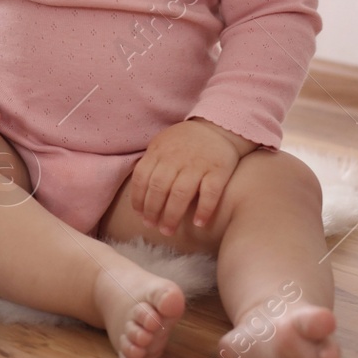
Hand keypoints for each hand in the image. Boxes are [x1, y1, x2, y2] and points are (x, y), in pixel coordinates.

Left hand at [130, 118, 252, 234]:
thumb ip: (151, 162)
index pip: (142, 177)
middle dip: (152, 210)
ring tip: (168, 230)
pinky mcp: (218, 171)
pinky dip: (204, 209)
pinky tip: (199, 223)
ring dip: (172, 215)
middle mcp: (176, 159)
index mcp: (159, 152)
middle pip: (159, 188)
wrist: (218, 126)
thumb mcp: (162, 144)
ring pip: (180, 193)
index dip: (138, 198)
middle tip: (151, 226)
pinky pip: (210, 193)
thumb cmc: (186, 141)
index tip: (139, 214)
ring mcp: (198, 165)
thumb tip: (138, 191)